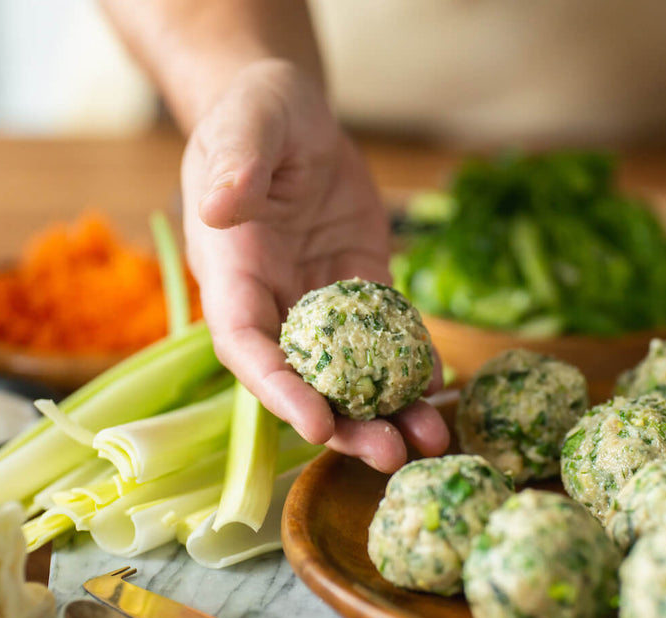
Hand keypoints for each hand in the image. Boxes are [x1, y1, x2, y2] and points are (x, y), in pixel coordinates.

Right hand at [181, 59, 447, 471]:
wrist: (296, 116)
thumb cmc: (257, 114)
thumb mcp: (246, 125)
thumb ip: (235, 163)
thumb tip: (223, 205)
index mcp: (233, 273)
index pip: (246, 346)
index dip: (276, 390)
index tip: (315, 424)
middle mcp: (275, 300)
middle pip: (303, 379)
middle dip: (343, 423)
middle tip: (389, 455)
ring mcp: (322, 300)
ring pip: (350, 371)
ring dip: (386, 410)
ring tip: (429, 440)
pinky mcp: (364, 286)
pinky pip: (389, 336)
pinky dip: (413, 366)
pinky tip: (442, 390)